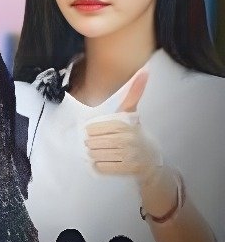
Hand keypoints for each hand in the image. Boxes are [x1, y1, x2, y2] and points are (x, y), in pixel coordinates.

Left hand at [84, 69, 160, 183]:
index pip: (94, 128)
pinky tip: (105, 162)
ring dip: (95, 155)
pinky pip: (101, 167)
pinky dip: (99, 166)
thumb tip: (144, 71)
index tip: (95, 132)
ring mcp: (128, 156)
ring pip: (96, 155)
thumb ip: (134, 94)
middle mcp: (128, 140)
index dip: (92, 131)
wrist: (150, 163)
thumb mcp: (133, 114)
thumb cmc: (135, 135)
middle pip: (93, 142)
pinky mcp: (127, 170)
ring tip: (102, 152)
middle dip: (93, 144)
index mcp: (126, 124)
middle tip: (98, 144)